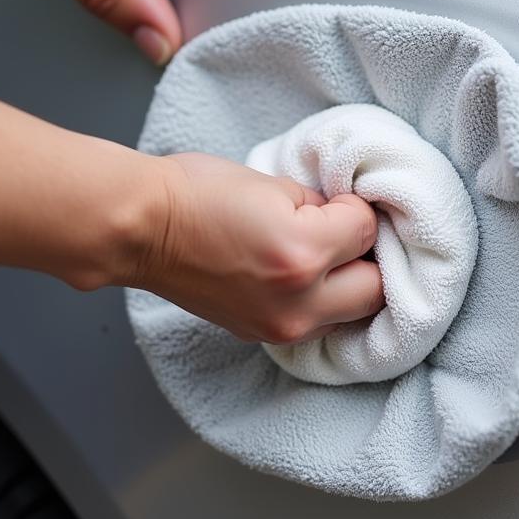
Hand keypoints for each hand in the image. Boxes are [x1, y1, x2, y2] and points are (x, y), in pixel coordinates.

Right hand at [135, 154, 383, 343]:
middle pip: (375, 289)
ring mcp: (279, 326)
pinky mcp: (262, 336)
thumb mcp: (275, 183)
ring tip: (329, 258)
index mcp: (303, 253)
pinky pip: (318, 326)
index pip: (367, 232)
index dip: (357, 208)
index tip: (336, 200)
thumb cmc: (199, 194)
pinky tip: (307, 279)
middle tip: (347, 233)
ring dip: (350, 286)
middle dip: (368, 256)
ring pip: (352, 316)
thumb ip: (321, 206)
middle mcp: (298, 301)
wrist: (142, 228)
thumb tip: (346, 218)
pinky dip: (323, 303)